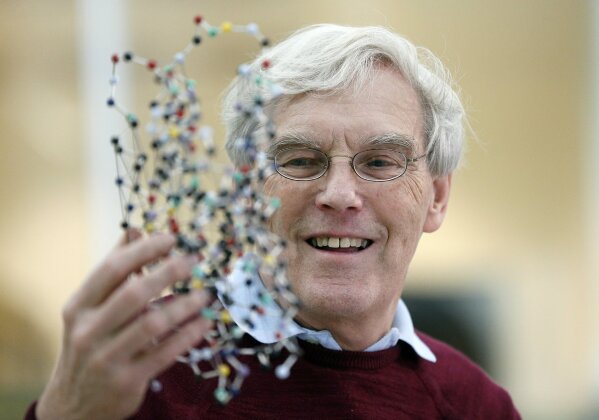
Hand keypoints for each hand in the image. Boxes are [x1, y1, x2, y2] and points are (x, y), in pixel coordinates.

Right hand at [36, 232, 212, 419]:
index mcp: (78, 307)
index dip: (143, 250)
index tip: (171, 239)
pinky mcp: (127, 380)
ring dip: (185, 305)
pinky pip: (165, 353)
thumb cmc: (89, 344)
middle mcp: (88, 331)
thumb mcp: (89, 310)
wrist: (73, 406)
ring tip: (205, 294)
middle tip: (193, 261)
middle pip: (134, 293)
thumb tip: (133, 230)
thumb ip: (112, 272)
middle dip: (168, 272)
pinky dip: (188, 335)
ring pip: (153, 323)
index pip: (112, 269)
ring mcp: (106, 358)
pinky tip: (204, 322)